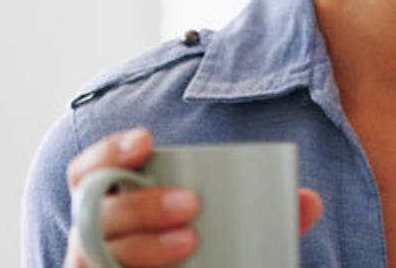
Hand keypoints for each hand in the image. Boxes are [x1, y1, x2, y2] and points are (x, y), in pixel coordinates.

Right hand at [63, 128, 324, 267]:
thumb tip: (309, 201)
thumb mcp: (231, 230)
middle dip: (141, 203)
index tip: (148, 140)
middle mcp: (92, 237)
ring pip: (94, 255)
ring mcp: (94, 267)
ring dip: (142, 245)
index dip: (108, 152)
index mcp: (111, 204)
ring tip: (189, 242)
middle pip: (94, 213)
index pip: (86, 171)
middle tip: (192, 204)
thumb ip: (266, 216)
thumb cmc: (202, 254)